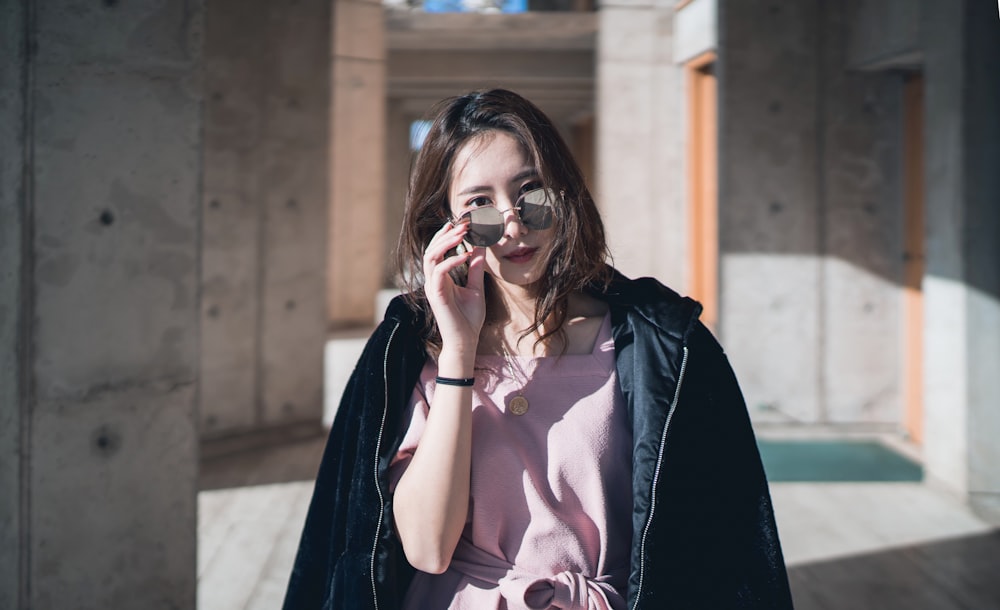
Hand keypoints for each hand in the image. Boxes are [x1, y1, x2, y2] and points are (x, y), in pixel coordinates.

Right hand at [422, 221, 486, 355]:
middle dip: (446, 235)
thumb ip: (475, 268)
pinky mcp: (436, 295)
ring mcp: (432, 287)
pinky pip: (439, 271)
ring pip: (431, 256)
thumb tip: (479, 248)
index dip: (446, 236)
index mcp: (440, 278)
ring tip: (463, 234)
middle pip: (431, 249)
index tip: (461, 225)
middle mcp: (433, 281)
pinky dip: (452, 261)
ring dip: (446, 243)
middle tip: (463, 225)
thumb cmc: (469, 318)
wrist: (465, 341)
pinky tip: (466, 255)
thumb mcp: (476, 288)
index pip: (437, 251)